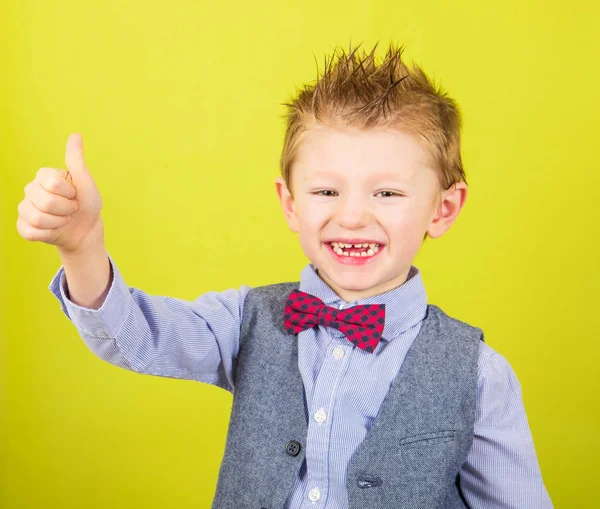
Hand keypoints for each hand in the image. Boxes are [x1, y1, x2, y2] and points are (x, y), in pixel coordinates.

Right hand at [17, 133, 104, 254]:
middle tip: (72, 209)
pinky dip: (49, 234)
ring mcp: (24, 208)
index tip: (75, 194)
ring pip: (38, 219)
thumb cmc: (87, 204)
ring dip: (59, 223)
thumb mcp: (86, 182)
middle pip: (45, 203)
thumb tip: (76, 135)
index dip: (70, 193)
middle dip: (67, 210)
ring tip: (64, 219)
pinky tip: (54, 230)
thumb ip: (76, 160)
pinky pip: (31, 232)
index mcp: (44, 176)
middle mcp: (30, 189)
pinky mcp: (23, 226)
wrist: (86, 230)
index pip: (53, 184)